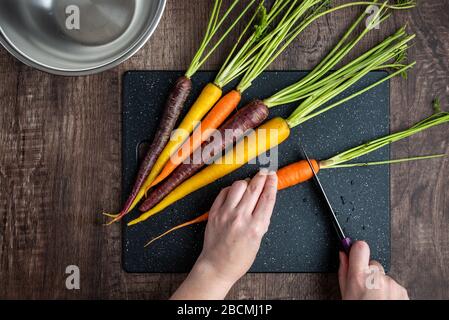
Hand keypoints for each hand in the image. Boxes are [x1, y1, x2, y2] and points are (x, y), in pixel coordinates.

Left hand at [171, 169, 277, 299]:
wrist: (217, 266)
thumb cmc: (239, 258)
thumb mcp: (258, 240)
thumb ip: (261, 219)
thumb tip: (265, 199)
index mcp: (255, 226)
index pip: (267, 198)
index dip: (272, 184)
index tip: (273, 176)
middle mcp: (240, 217)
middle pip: (254, 188)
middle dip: (261, 177)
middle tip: (265, 172)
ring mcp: (225, 214)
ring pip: (238, 186)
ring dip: (246, 182)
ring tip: (249, 185)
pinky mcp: (214, 213)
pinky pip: (224, 192)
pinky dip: (231, 189)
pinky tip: (234, 193)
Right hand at [338, 241, 408, 299]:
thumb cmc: (359, 310)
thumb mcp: (345, 294)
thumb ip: (344, 271)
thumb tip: (343, 254)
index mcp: (359, 278)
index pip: (361, 246)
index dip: (357, 250)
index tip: (355, 254)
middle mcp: (376, 279)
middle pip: (372, 263)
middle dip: (368, 272)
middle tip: (364, 288)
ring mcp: (392, 284)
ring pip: (383, 275)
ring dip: (379, 283)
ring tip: (374, 298)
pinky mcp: (403, 291)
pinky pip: (393, 283)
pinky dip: (389, 291)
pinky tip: (383, 301)